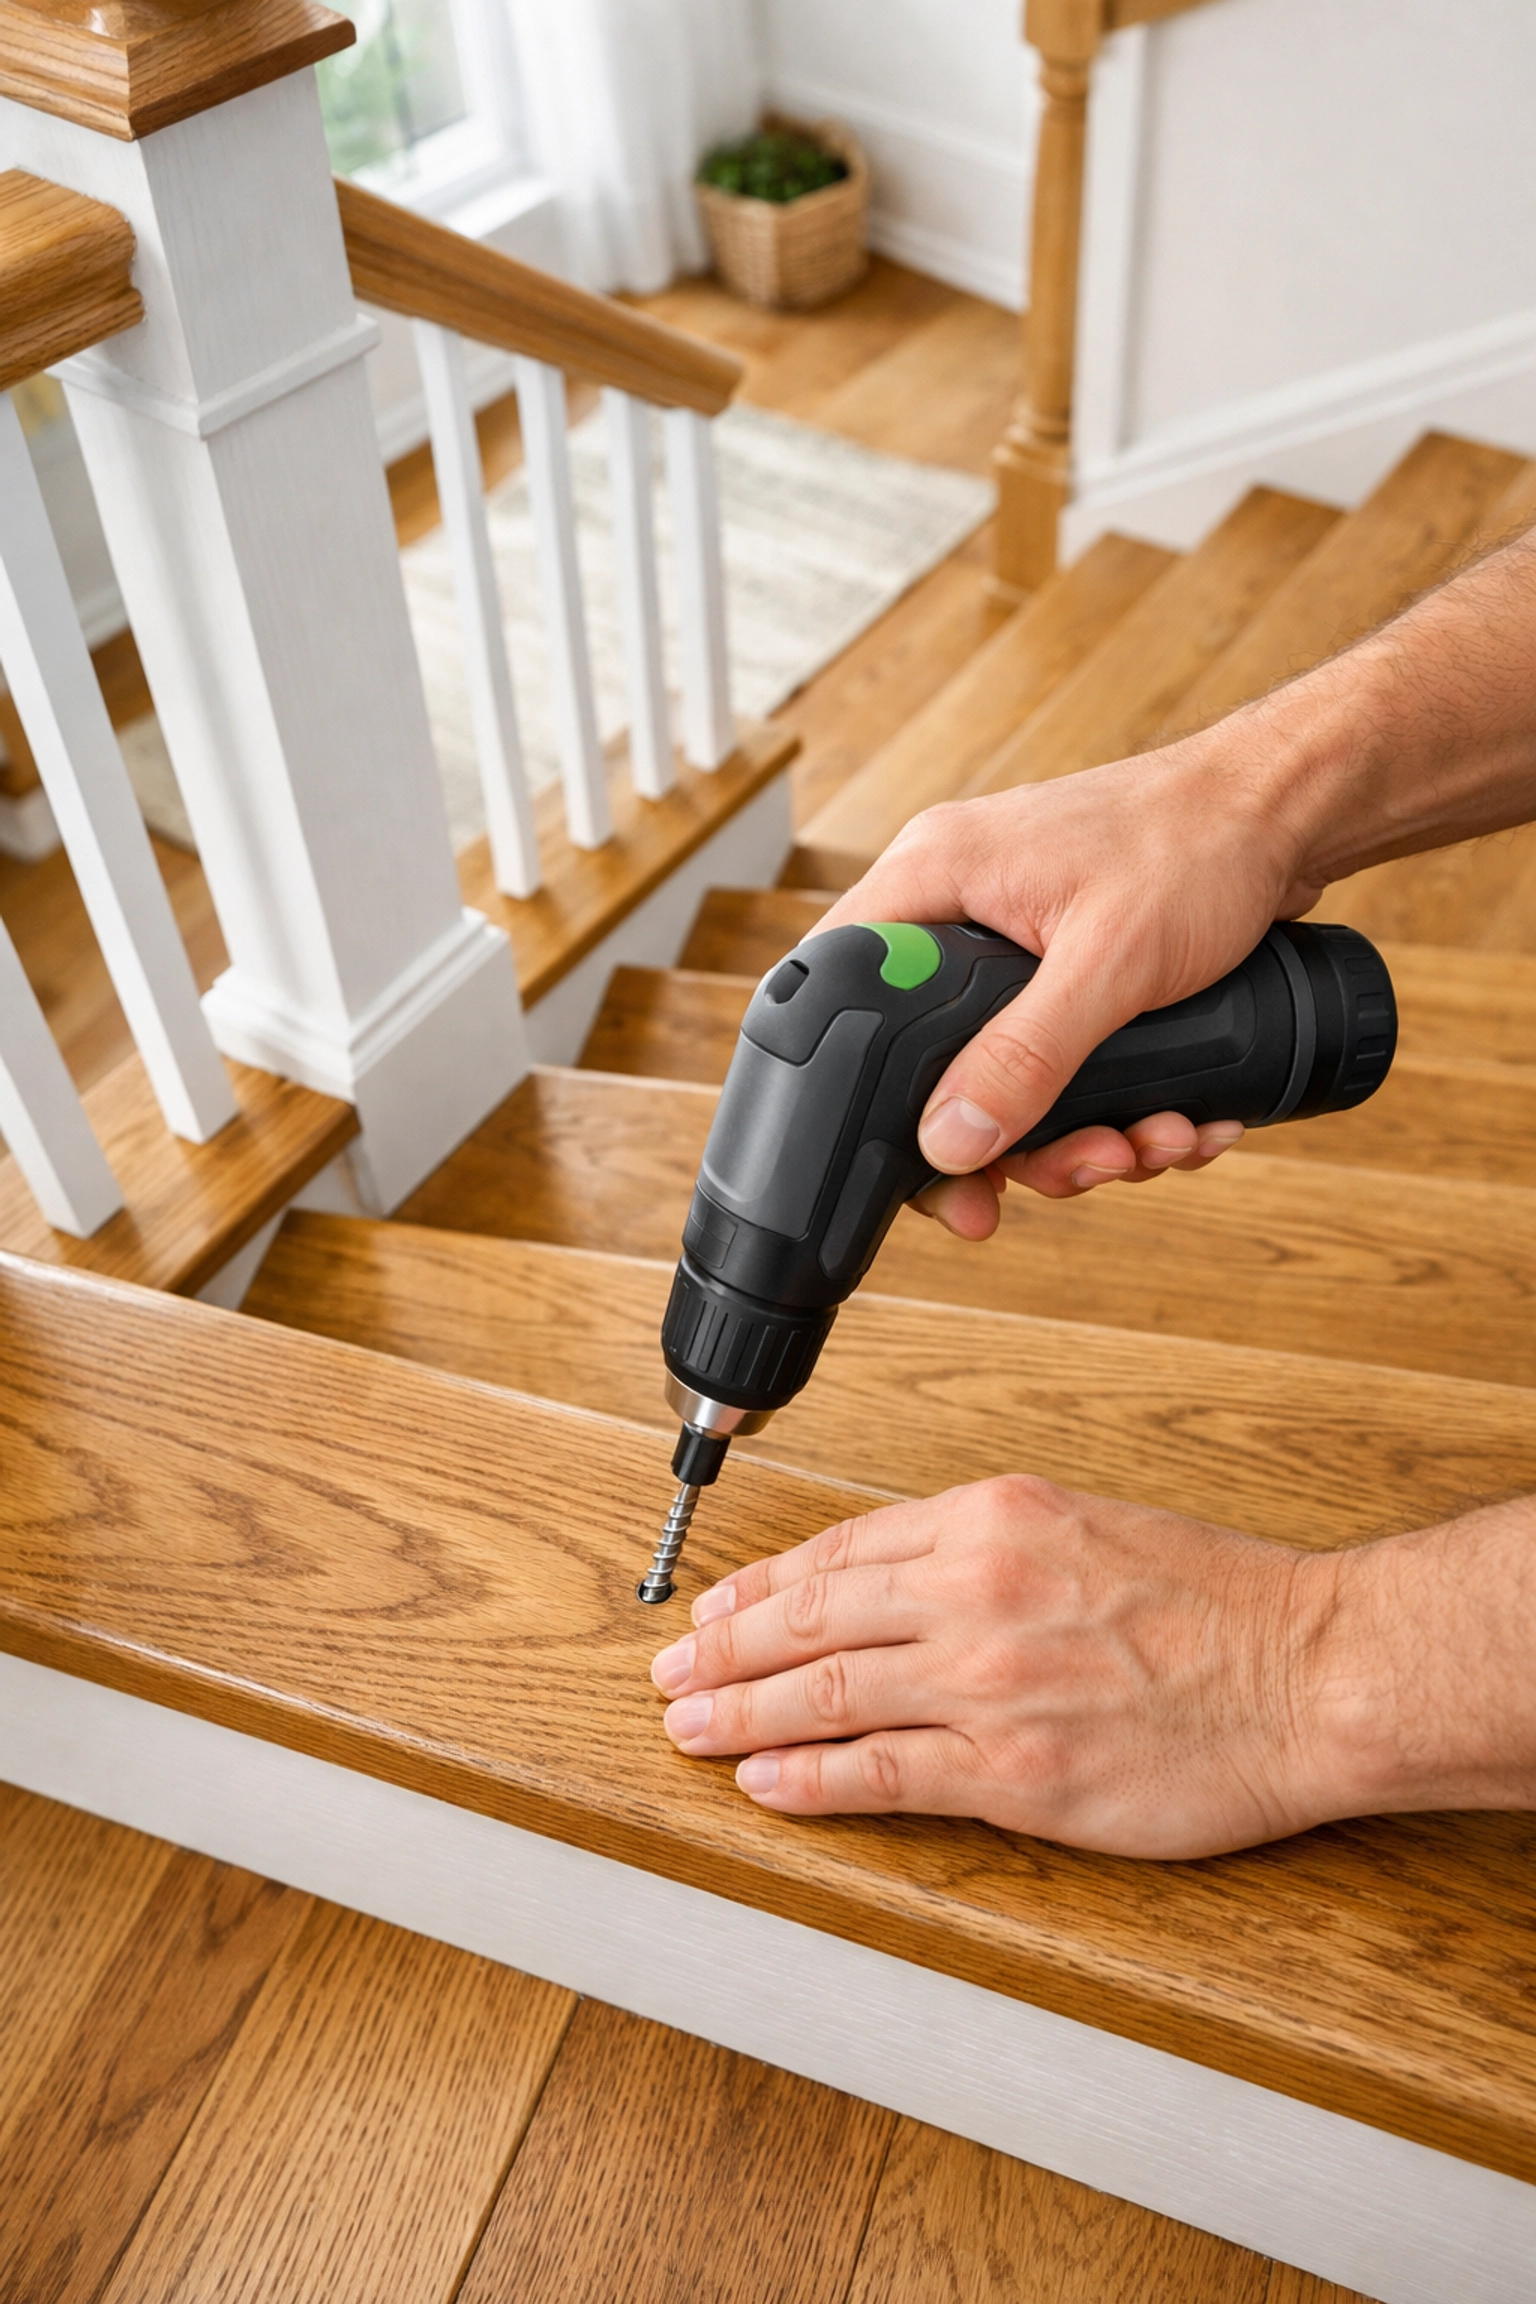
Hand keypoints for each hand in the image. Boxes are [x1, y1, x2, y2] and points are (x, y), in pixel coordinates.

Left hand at [650, 1475, 1346, 1858]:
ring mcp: (988, 1682)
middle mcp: (975, 1589)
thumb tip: (895, 1577)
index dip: (761, 1587)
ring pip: (826, 1694)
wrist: (1312, 1670)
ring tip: (687, 1729)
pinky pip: (882, 1775)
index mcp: (992, 1517)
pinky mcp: (1014, 1771)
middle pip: (811, 1618)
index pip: (841, 1550)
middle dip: (723, 1649)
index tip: (714, 1609)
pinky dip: (809, 1779)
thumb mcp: (1086, 1522)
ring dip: (740, 1713)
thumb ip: (987, 1546)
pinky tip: (763, 1782)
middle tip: (668, 1672)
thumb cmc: (1218, 1600)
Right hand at [814, 736, 1320, 1235]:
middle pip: (933, 1063)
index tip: (924, 1168)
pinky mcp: (1070, 973)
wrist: (1294, 811)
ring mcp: (1015, 945)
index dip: (861, 1090)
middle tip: (1075, 1172)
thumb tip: (949, 1142)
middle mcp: (961, 910)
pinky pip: (1065, 1066)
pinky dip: (1120, 1108)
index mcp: (935, 879)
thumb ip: (1025, 1055)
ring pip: (1010, 1080)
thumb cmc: (1199, 843)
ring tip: (1156, 1145)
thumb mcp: (1109, 962)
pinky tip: (1180, 1120)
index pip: (838, 989)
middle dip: (1015, 1140)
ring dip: (1084, 1136)